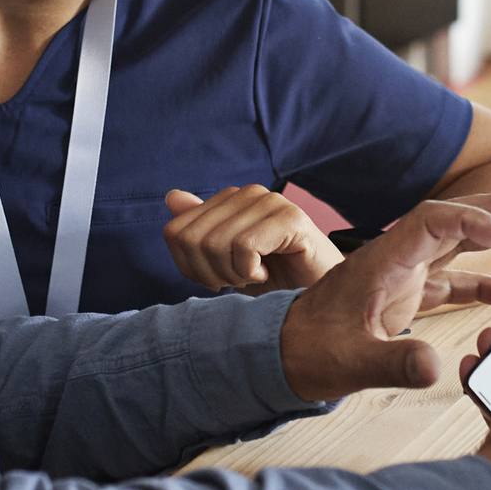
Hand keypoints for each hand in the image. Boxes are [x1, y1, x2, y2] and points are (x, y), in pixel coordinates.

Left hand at [164, 186, 344, 294]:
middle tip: (238, 281)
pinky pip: (244, 246)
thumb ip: (199, 232)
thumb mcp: (226, 263)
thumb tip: (172, 197)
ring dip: (233, 275)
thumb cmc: (275, 280)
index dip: (189, 268)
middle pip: (192, 240)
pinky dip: (250, 271)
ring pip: (216, 244)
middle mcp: (247, 193)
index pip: (176, 233)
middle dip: (210, 273)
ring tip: (255, 276)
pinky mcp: (291, 217)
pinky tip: (267, 273)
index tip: (218, 279)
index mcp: (228, 200)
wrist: (317, 296)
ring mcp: (270, 201)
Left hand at [277, 193, 490, 401]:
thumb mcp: (348, 363)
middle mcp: (396, 260)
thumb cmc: (307, 352)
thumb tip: (433, 367)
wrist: (281, 354)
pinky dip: (483, 281)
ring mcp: (403, 276)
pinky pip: (452, 280)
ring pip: (456, 244)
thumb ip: (391, 363)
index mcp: (382, 263)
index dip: (471, 221)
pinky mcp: (406, 296)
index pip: (432, 223)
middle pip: (452, 219)